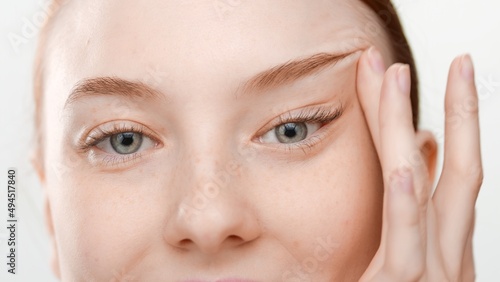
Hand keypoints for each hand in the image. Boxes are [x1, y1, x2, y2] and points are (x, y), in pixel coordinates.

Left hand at [356, 47, 482, 281]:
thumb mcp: (398, 258)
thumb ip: (410, 212)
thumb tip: (414, 158)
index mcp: (440, 244)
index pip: (442, 170)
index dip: (442, 120)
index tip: (431, 78)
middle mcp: (446, 254)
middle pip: (454, 169)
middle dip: (457, 110)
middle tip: (457, 58)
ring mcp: (433, 274)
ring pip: (430, 190)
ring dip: (410, 129)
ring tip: (401, 75)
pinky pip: (407, 245)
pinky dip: (407, 204)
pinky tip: (401, 165)